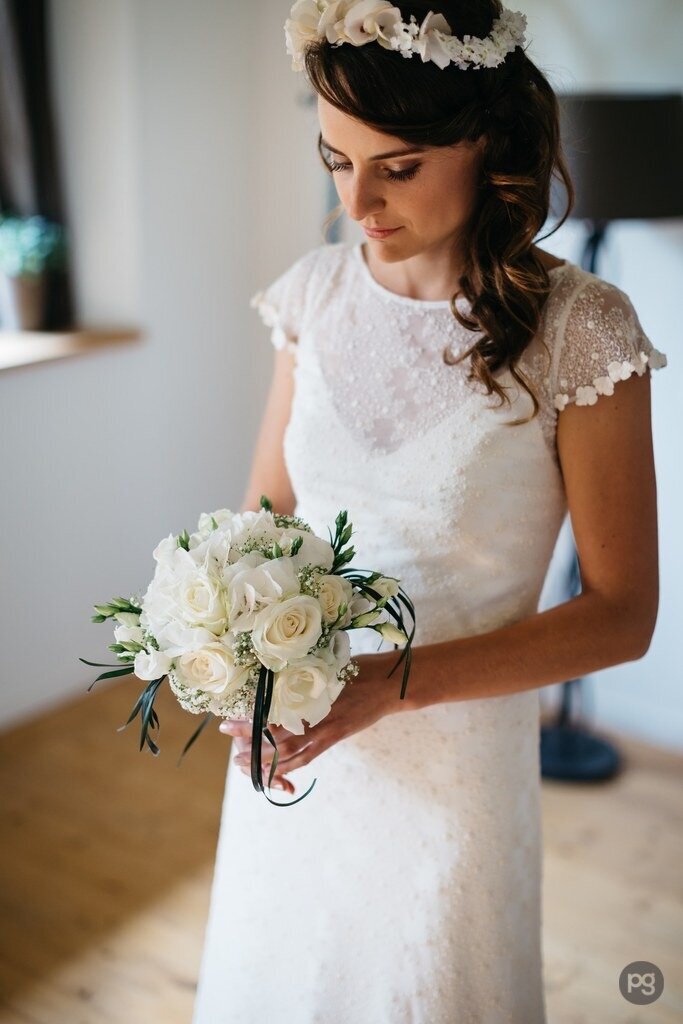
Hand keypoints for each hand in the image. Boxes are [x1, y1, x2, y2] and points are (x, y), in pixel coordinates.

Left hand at [218, 648, 408, 790]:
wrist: (389, 684)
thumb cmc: (359, 667)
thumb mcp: (327, 664)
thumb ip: (302, 674)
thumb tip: (275, 675)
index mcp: (306, 690)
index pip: (269, 710)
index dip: (247, 719)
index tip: (228, 720)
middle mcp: (311, 710)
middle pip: (272, 733)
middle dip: (248, 742)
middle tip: (231, 748)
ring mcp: (324, 727)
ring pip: (286, 751)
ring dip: (263, 760)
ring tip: (244, 763)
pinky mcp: (334, 737)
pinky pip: (307, 757)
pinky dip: (289, 766)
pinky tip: (275, 772)